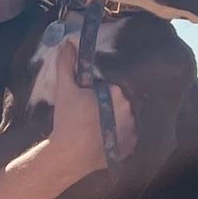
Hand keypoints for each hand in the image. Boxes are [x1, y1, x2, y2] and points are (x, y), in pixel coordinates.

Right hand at [42, 40, 135, 173]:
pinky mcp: (131, 146)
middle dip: (112, 105)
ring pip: (128, 119)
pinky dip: (121, 137)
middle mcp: (129, 109)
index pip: (115, 87)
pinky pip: (129, 138)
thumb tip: (67, 44)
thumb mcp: (65, 89)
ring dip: (119, 120)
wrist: (69, 155)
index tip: (94, 98)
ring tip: (103, 126)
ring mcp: (132, 129)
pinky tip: (108, 138)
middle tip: (95, 113)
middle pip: (122, 103)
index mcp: (117, 92)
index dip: (103, 92)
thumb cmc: (68, 120)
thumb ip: (66, 65)